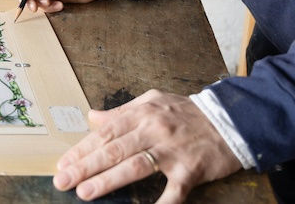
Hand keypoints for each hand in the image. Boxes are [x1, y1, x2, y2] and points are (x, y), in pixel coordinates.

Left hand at [53, 89, 242, 202]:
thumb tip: (93, 117)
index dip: (82, 149)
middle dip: (85, 166)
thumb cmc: (187, 112)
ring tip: (85, 192)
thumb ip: (122, 111)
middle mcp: (154, 130)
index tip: (63, 164)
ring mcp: (172, 151)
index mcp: (142, 114)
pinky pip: (173, 191)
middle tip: (63, 180)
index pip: (105, 133)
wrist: (230, 119)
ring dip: (108, 181)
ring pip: (135, 167)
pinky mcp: (191, 170)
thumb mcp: (152, 102)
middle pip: (114, 150)